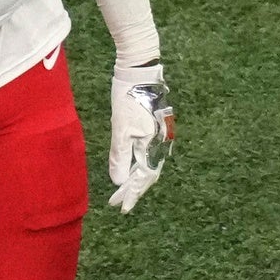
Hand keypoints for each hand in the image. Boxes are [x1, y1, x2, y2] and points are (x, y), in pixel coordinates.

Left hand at [108, 61, 174, 213]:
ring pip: (149, 165)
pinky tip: (133, 167)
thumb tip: (118, 182)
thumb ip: (120, 156)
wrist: (141, 72)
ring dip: (136, 180)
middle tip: (118, 203)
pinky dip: (140, 166)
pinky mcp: (157, 128)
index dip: (130, 194)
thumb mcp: (120, 129)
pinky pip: (150, 154)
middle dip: (132, 190)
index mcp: (152, 146)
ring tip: (124, 191)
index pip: (141, 179)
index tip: (120, 208)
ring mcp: (161, 136)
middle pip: (148, 175)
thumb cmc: (129, 98)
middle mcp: (161, 144)